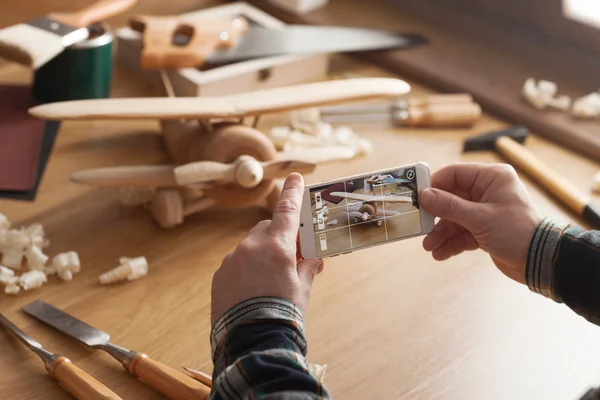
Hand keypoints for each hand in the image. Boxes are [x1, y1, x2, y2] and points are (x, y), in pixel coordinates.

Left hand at [211, 173, 323, 324]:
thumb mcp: (302, 289)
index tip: (294, 177)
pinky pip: (236, 263)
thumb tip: (314, 259)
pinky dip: (246, 269)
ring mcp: (232, 260)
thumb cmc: (283, 314)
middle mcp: (251, 247)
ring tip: (269, 283)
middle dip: (279, 237)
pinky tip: (252, 291)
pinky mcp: (220, 275)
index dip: (292, 192)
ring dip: (261, 255)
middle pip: (268, 229)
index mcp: (276, 247)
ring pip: (251, 246)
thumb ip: (307, 267)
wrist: (252, 342)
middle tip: (291, 257)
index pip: (287, 210)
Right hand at [419, 162, 541, 283]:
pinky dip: (451, 242)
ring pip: (455, 218)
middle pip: (451, 198)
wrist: (541, 262)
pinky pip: (462, 232)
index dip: (434, 185)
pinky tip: (440, 253)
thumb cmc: (517, 232)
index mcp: (492, 177)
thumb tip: (424, 195)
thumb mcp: (479, 218)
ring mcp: (486, 211)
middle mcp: (488, 191)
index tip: (418, 197)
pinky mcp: (485, 229)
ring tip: (429, 246)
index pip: (455, 173)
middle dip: (436, 216)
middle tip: (421, 225)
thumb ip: (449, 206)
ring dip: (441, 233)